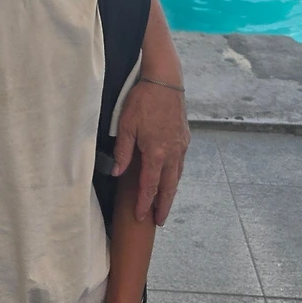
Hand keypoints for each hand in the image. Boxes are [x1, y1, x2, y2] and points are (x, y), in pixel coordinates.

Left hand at [113, 79, 189, 223]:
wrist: (165, 81)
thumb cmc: (143, 100)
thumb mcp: (126, 125)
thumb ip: (122, 151)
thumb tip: (117, 172)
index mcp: (156, 152)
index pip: (150, 185)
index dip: (145, 203)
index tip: (141, 217)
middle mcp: (172, 153)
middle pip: (169, 187)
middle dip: (164, 206)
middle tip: (160, 221)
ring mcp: (181, 145)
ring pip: (177, 176)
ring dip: (171, 192)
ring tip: (165, 204)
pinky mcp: (185, 138)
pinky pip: (180, 163)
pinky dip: (175, 176)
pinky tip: (171, 178)